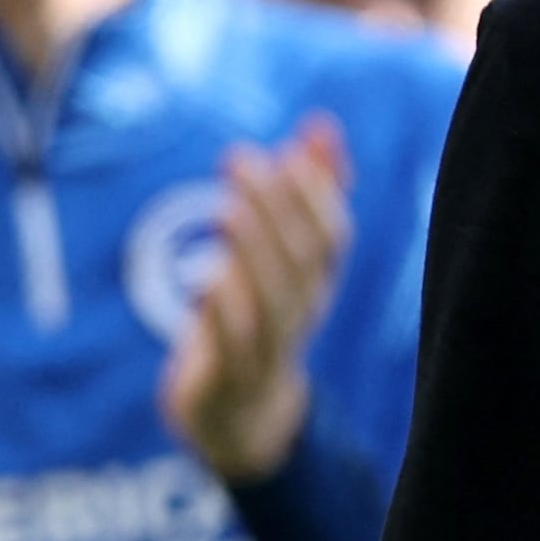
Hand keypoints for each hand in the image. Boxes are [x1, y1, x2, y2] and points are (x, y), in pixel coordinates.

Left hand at [158, 115, 351, 484]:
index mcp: (315, 284)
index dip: (318, 195)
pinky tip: (206, 278)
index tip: (289, 151)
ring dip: (253, 253)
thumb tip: (319, 124)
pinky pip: (233, 347)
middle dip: (276, 207)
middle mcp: (300, 314)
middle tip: (241, 159)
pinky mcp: (227, 378)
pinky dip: (223, 312)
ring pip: (272, 301)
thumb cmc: (257, 318)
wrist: (241, 416)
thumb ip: (306, 191)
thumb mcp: (280, 255)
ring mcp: (267, 349)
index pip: (333, 238)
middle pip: (301, 262)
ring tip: (227, 208)